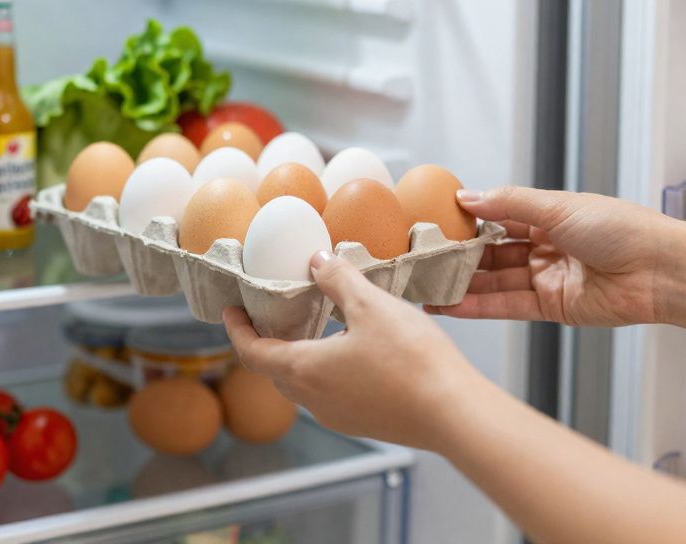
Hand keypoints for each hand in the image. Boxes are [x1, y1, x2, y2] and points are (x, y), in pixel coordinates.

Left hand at [223, 252, 487, 449]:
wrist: (454, 414)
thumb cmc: (412, 360)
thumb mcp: (371, 305)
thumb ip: (338, 279)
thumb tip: (316, 261)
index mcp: (304, 370)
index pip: (252, 353)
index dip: (237, 330)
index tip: (231, 312)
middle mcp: (314, 400)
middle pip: (276, 371)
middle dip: (268, 342)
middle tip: (272, 315)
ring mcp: (339, 416)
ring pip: (304, 385)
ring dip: (300, 357)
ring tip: (313, 328)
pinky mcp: (364, 423)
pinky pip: (332, 395)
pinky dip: (327, 371)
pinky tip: (352, 352)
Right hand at [429, 187, 676, 326]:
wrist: (661, 271)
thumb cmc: (621, 229)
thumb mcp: (558, 206)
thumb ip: (508, 203)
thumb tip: (466, 196)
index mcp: (550, 216)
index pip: (498, 217)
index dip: (467, 222)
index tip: (434, 224)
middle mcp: (546, 247)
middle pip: (492, 253)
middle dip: (459, 258)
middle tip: (422, 261)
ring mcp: (548, 278)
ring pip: (495, 282)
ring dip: (462, 286)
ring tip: (425, 287)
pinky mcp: (552, 308)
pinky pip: (508, 307)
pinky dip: (478, 307)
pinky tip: (449, 305)